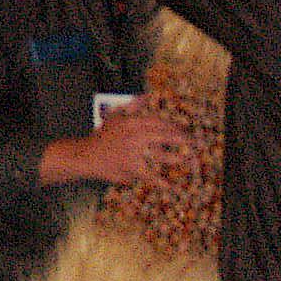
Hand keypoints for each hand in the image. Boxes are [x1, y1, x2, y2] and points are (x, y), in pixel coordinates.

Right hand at [69, 105, 187, 184]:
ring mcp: (134, 154)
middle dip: (181, 139)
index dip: (173, 125)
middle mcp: (134, 137)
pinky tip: (171, 185)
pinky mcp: (131, 169)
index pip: (157, 122)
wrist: (87, 156)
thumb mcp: (115, 117)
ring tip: (188, 160)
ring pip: (160, 156)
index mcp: (131, 123)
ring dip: (176, 158)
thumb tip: (145, 96)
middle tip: (193, 142)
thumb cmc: (103, 136)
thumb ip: (131, 106)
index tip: (183, 129)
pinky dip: (160, 181)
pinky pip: (149, 175)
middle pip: (163, 136)